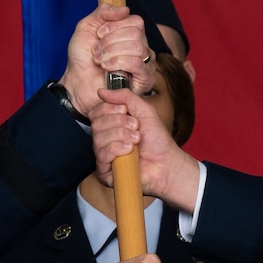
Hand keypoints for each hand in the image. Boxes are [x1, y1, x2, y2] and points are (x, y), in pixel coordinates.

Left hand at [60, 3, 152, 118]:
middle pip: (136, 33)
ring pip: (137, 47)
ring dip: (111, 53)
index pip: (136, 21)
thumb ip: (104, 12)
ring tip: (99, 61)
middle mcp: (141, 47)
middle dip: (110, 41)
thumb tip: (125, 9)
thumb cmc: (82, 57)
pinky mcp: (145, 80)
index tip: (99, 35)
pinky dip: (118, 63)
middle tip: (97, 52)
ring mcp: (145, 64)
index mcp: (131, 34)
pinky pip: (138, 64)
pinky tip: (107, 68)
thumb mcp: (87, 26)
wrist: (76, 81)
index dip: (114, 26)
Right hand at [91, 86, 201, 209]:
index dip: (109, 109)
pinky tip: (130, 150)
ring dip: (121, 136)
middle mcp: (104, 139)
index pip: (96, 112)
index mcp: (111, 125)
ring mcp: (104, 155)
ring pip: (99, 138)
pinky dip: (117, 149)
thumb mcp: (144, 110)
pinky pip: (102, 154)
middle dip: (119, 122)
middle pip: (96, 123)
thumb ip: (125, 97)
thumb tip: (102, 91)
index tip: (126, 111)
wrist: (166, 163)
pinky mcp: (105, 171)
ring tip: (136, 140)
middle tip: (136, 128)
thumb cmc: (157, 140)